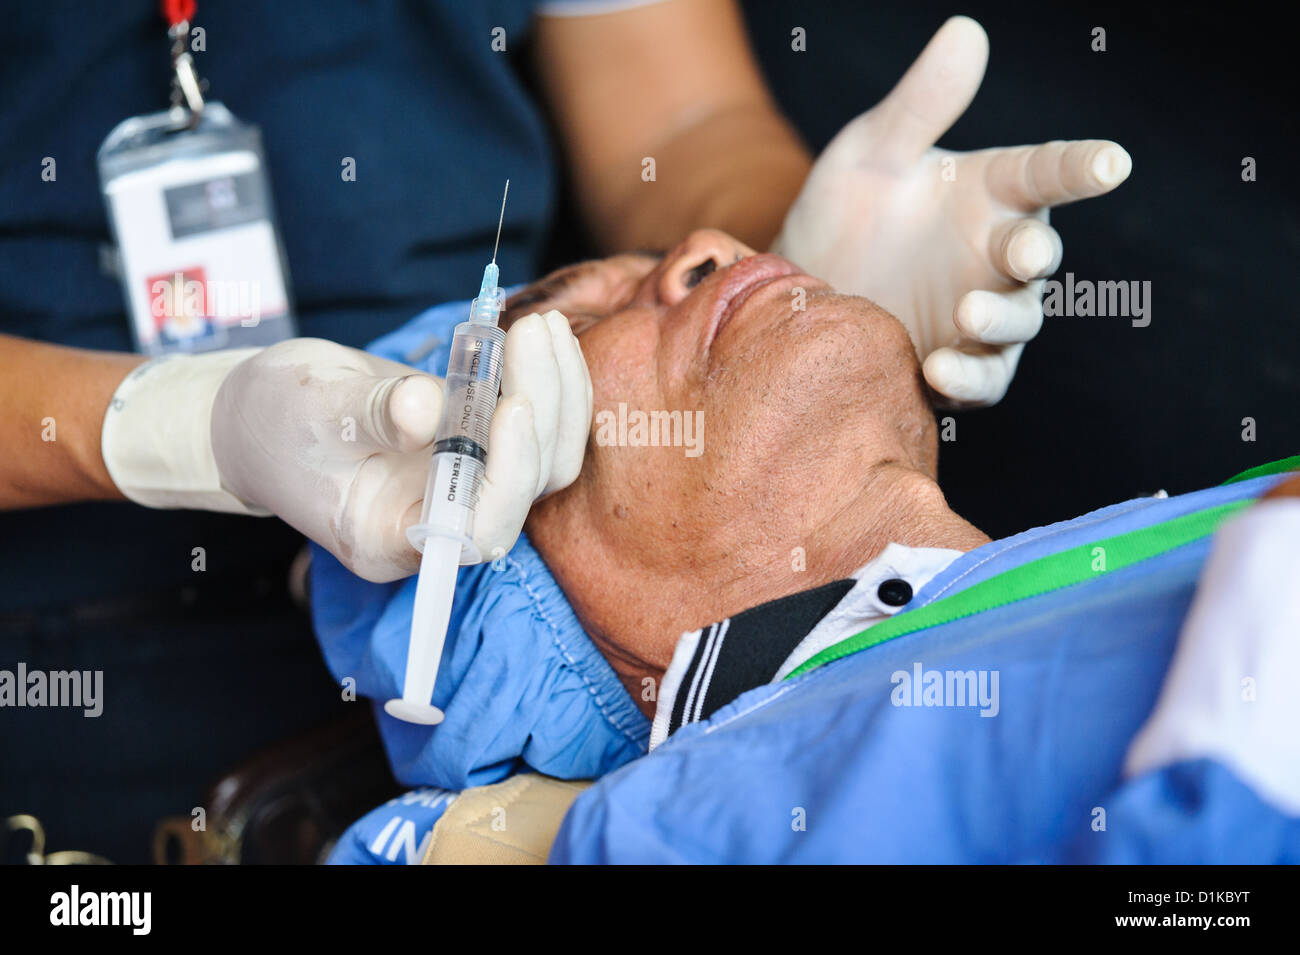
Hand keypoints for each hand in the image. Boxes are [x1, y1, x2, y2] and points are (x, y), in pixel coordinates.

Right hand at [99, 312, 589, 581]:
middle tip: (533, 332)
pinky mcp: (481, 448)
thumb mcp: (313, 410)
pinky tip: (545, 334)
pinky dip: (550, 381)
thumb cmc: (274, 420)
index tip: (513, 406)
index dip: (509, 475)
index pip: (478, 530)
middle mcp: (445, 521)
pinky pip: (536, 427)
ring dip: (557, 390)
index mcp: (396, 538)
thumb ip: (372, 413)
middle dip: (542, 409)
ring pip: (544, 457)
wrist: (266, 408)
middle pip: (526, 488)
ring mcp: (468, 484)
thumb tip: (428, 408)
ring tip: (543, 323)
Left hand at [772, 16, 1131, 406]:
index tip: (1111, 161)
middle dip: (1033, 256)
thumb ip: (919, 104)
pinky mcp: (958, 367)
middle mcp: (995, 255)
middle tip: (1019, 254)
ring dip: (999, 321)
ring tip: (966, 317)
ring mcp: (981, 314)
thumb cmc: (844, 212)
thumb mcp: (870, 152)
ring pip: (1018, 321)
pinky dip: (968, 379)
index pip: (1045, 173)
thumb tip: (966, 32)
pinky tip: (938, 368)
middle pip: (1037, 257)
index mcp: (989, 193)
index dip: (1079, 167)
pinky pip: (981, 380)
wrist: (799, 291)